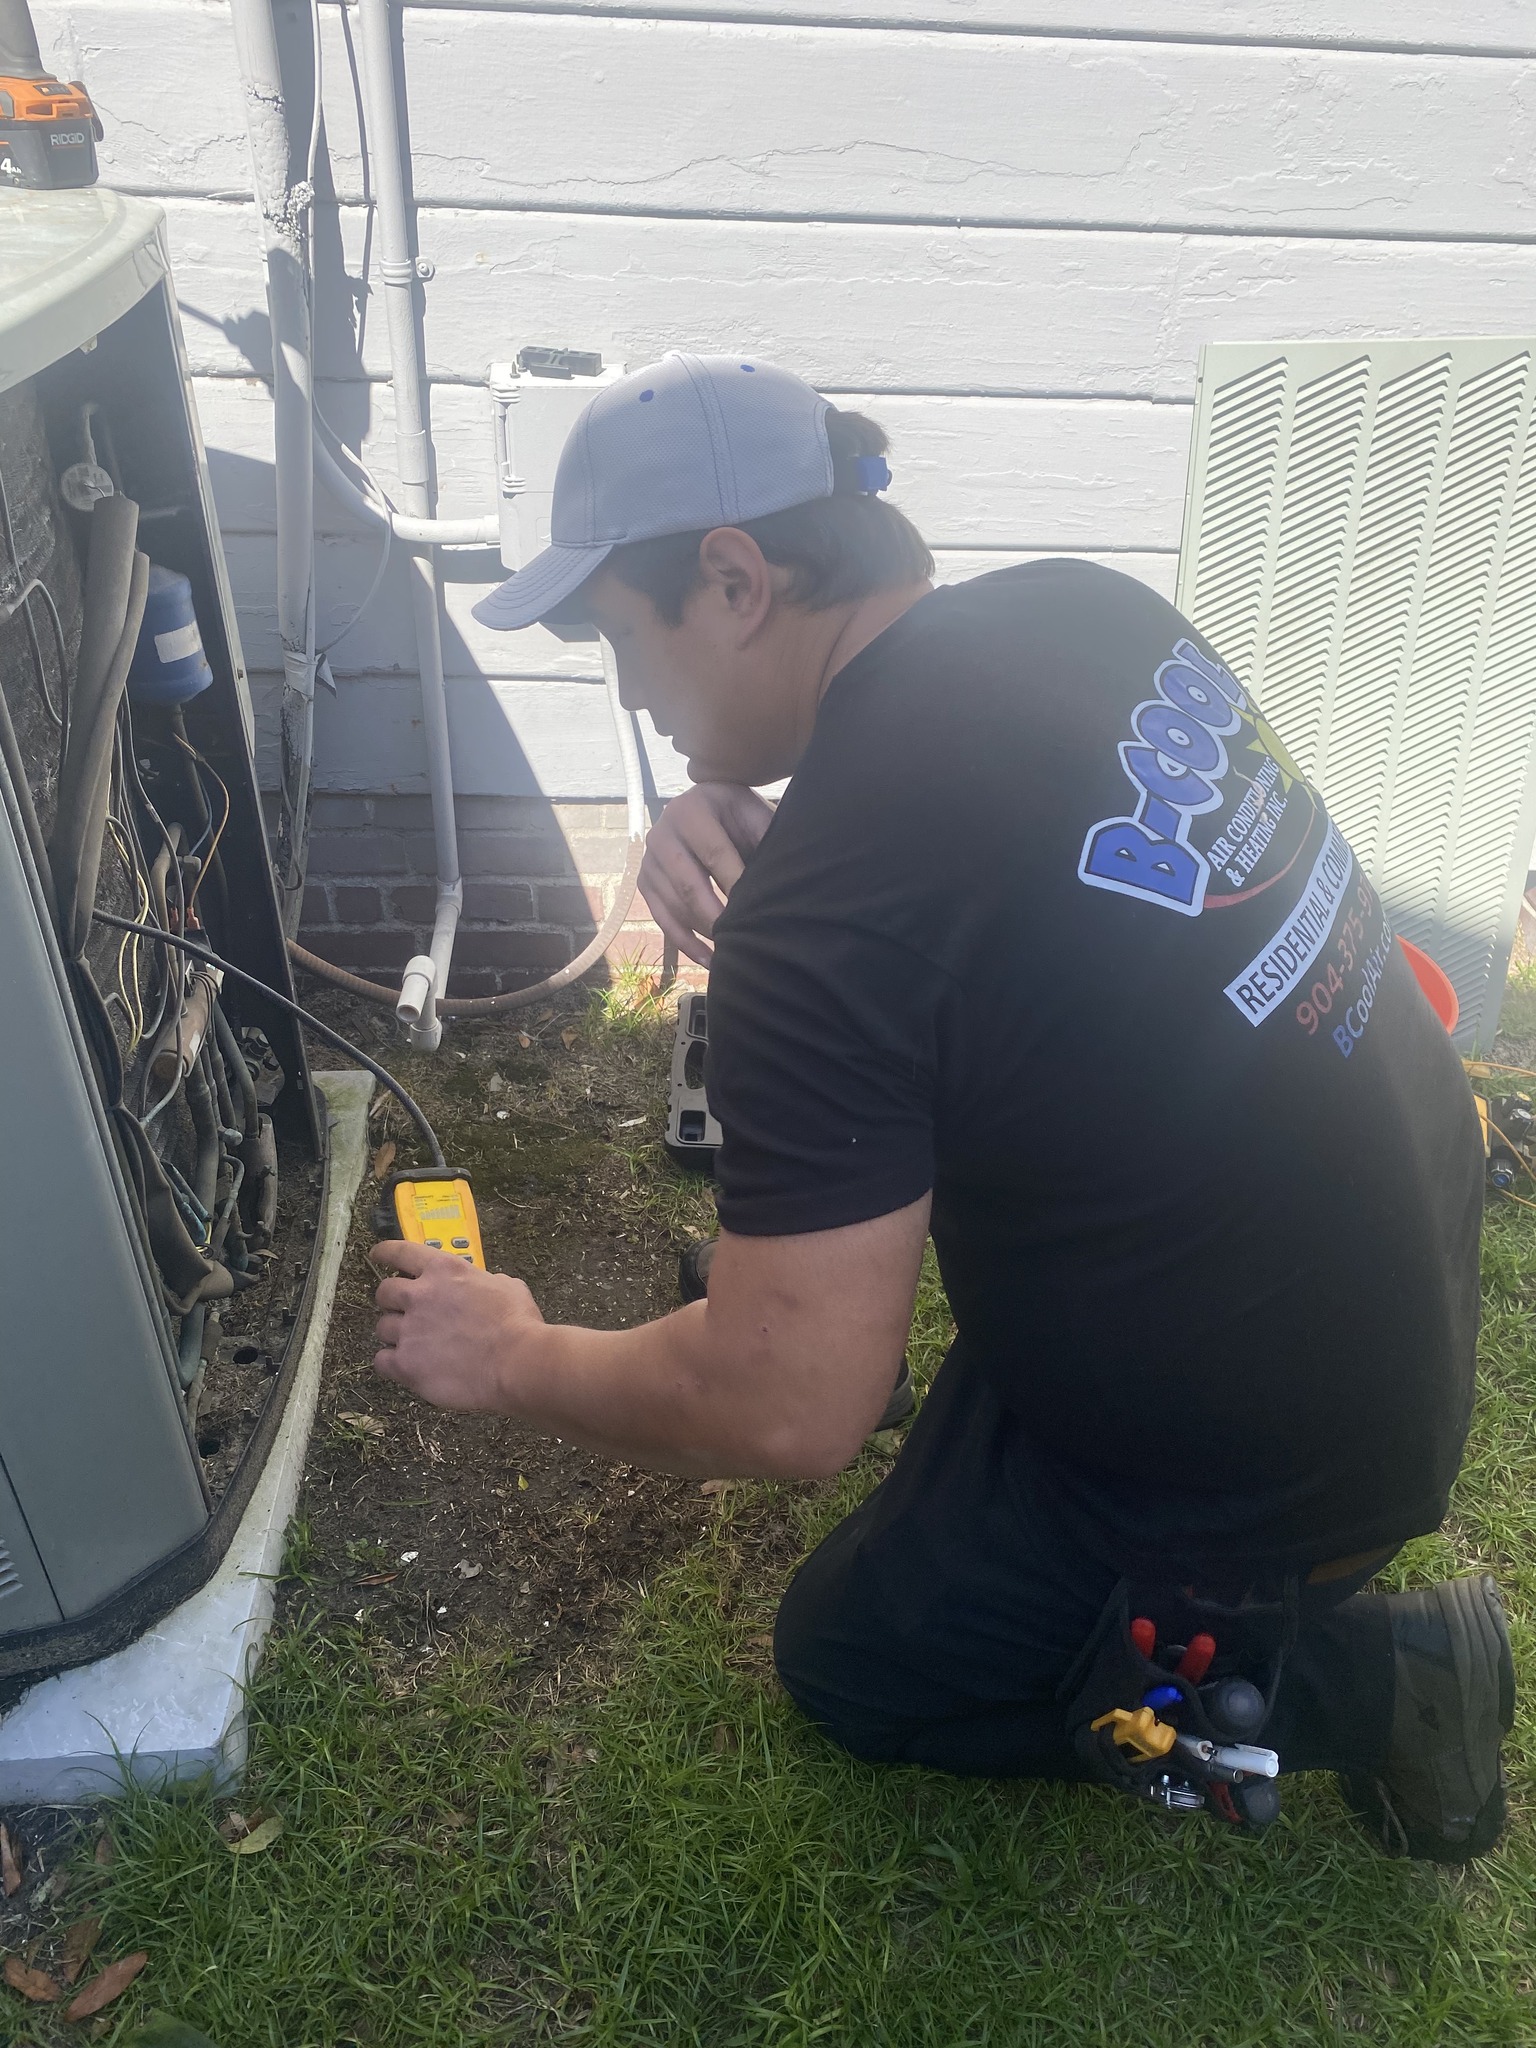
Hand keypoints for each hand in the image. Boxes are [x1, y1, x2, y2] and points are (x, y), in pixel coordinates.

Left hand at [371, 1240, 544, 1411]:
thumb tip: (484, 1284)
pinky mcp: (406, 1363)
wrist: (516, 1362)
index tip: (377, 1255)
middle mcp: (420, 1295)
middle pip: (384, 1292)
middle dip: (391, 1301)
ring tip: (413, 1344)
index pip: (399, 1252)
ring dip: (394, 1333)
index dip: (384, 1253)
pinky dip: (390, 1363)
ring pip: (381, 1327)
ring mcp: (410, 1330)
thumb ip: (485, 1281)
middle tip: (404, 1311)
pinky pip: (382, 1361)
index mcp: (444, 1270)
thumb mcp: (506, 1285)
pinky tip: (406, 1366)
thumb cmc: (518, 1324)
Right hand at [638, 781, 774, 965]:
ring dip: (704, 932)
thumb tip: (781, 877)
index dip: (735, 882)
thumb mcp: (756, 818)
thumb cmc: (743, 819)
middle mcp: (661, 830)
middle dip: (717, 916)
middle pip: (688, 883)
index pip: (713, 852)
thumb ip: (766, 840)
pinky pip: (662, 918)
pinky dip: (686, 943)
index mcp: (691, 808)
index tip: (757, 911)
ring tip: (733, 950)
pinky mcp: (645, 882)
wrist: (713, 813)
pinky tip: (710, 960)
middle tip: (742, 938)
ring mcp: (648, 859)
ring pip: (674, 905)